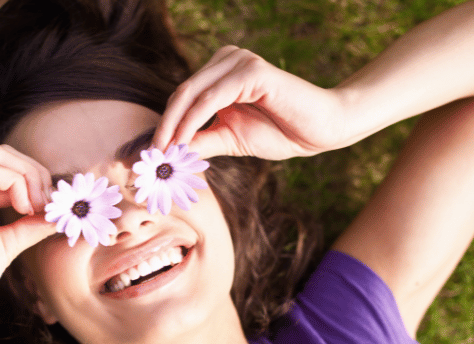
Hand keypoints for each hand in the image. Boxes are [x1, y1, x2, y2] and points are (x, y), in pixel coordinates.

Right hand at [0, 143, 56, 326]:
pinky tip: (24, 208)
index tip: (52, 206)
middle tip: (49, 202)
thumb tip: (57, 214)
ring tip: (37, 207)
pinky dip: (15, 184)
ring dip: (27, 176)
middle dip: (33, 171)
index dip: (33, 178)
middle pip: (0, 153)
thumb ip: (28, 225)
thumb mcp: (5, 245)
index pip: (2, 164)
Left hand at [152, 46, 348, 159]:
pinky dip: (193, 121)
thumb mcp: (229, 138)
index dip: (165, 124)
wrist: (322, 130)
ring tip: (165, 153)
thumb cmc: (280, 131)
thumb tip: (168, 153)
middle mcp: (228, 60)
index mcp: (221, 72)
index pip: (182, 96)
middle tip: (152, 155)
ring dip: (174, 125)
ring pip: (192, 94)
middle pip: (182, 93)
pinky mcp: (252, 71)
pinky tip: (182, 141)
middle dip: (164, 126)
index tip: (151, 153)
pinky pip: (211, 98)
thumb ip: (200, 140)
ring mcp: (240, 62)